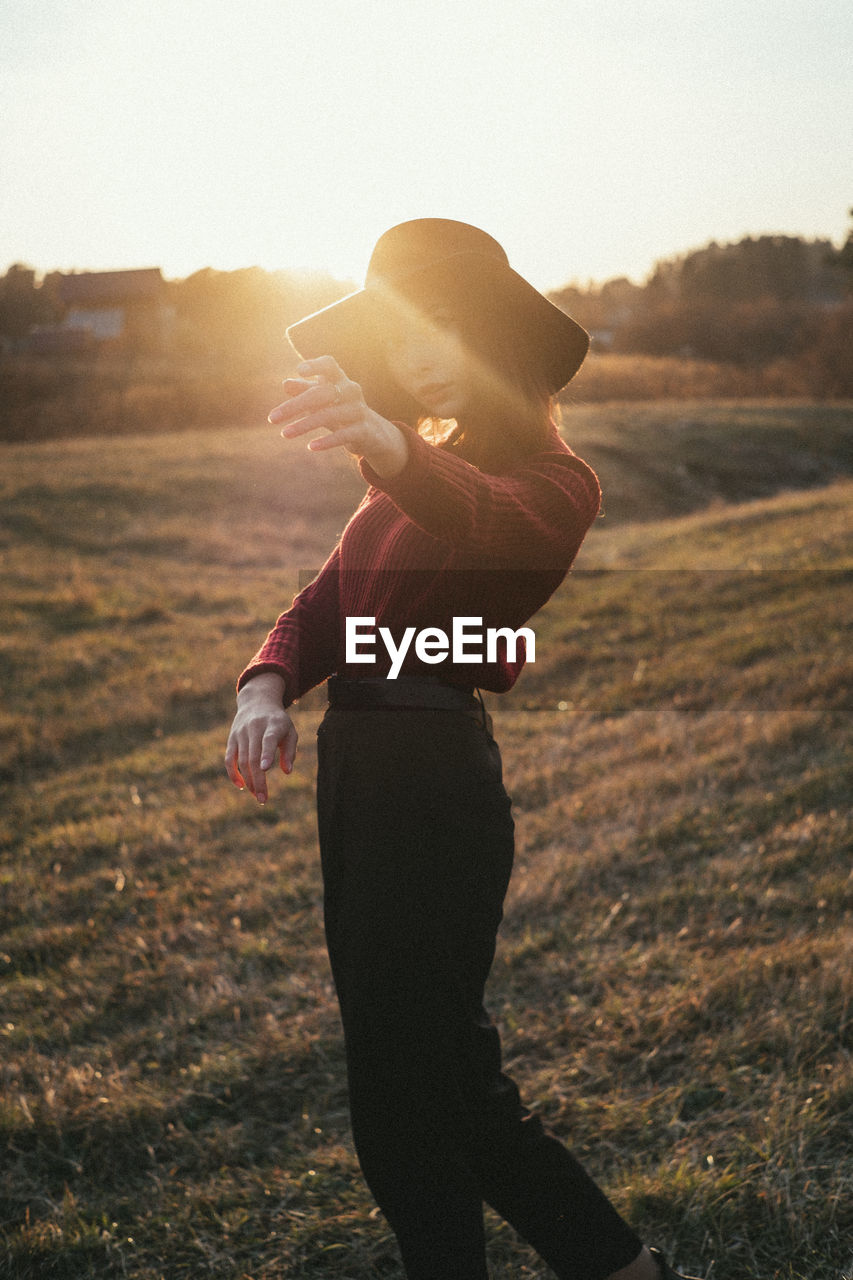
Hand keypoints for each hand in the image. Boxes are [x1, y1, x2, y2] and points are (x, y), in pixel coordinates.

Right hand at [224, 674, 297, 804]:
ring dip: (249, 780)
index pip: (269, 739)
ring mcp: (241, 733)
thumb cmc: (278, 722)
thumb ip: (290, 752)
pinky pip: (229, 758)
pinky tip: (241, 785)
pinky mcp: (232, 738)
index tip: (265, 769)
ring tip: (258, 795)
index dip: (267, 754)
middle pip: (254, 756)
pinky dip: (233, 773)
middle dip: (258, 779)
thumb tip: (287, 772)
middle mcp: (255, 728)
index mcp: (273, 724)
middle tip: (263, 799)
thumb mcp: (290, 732)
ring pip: (242, 760)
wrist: (257, 702)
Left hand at [268, 355, 407, 477]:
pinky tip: (311, 447)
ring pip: (329, 415)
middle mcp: (351, 391)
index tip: (299, 371)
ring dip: (304, 425)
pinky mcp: (364, 430)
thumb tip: (286, 384)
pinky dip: (326, 441)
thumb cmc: (341, 411)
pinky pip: (344, 434)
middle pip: (321, 394)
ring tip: (284, 434)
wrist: (373, 433)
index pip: (329, 365)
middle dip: (295, 405)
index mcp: (340, 380)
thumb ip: (305, 391)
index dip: (316, 365)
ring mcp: (359, 410)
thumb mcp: (323, 401)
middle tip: (272, 418)